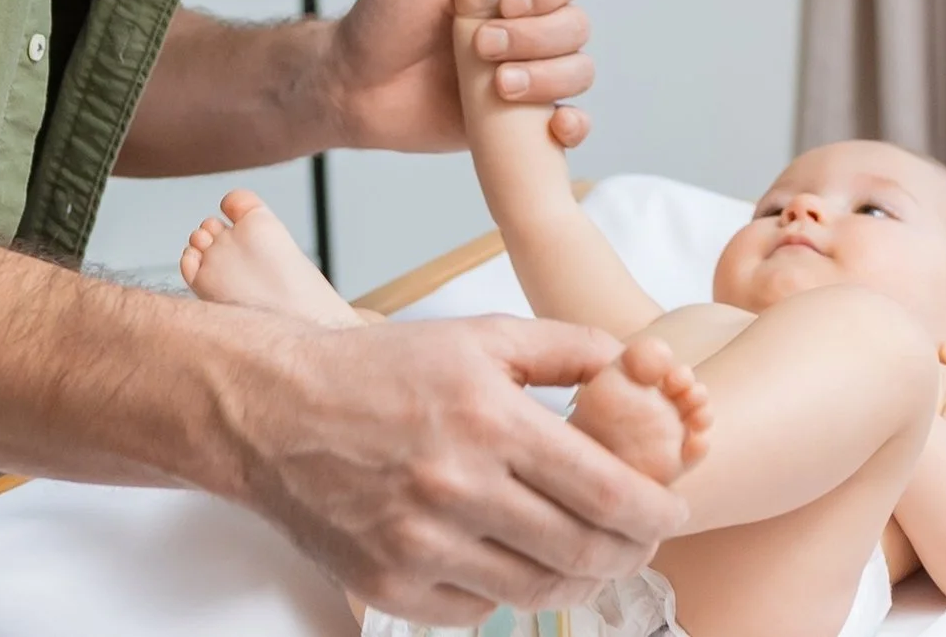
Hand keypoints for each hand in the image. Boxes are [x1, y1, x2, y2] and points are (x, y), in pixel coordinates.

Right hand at [233, 315, 686, 622]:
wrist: (271, 412)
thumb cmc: (374, 371)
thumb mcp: (476, 336)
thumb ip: (565, 348)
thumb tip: (636, 363)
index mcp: (490, 420)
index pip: (608, 492)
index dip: (657, 512)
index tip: (674, 510)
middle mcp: (458, 488)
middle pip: (584, 552)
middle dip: (631, 551)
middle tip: (641, 540)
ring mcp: (420, 545)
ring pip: (537, 590)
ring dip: (579, 580)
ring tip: (589, 556)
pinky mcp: (389, 585)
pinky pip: (476, 610)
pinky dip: (506, 593)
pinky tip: (513, 561)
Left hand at [318, 0, 595, 153]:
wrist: (352, 86)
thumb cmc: (382, 22)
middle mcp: (526, 25)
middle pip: (575, 22)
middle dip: (535, 35)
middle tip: (483, 42)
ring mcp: (526, 71)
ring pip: (578, 68)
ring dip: (549, 77)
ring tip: (499, 84)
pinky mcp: (520, 117)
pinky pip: (572, 121)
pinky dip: (576, 125)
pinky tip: (556, 126)